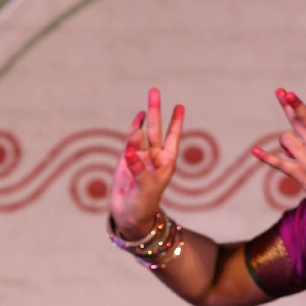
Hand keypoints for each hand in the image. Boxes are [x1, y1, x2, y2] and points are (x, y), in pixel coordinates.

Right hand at [109, 87, 183, 238]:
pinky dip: (132, 129)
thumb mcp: (145, 187)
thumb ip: (138, 168)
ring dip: (145, 117)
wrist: (129, 215)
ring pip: (142, 133)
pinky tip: (137, 117)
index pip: (173, 138)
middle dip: (157, 111)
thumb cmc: (143, 204)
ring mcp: (140, 157)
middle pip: (157, 129)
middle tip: (155, 91)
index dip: (176, 122)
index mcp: (166, 163)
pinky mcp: (126, 160)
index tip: (180, 106)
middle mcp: (154, 157)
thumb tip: (131, 151)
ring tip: (149, 99)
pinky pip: (129, 140)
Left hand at [251, 91, 305, 210]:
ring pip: (285, 139)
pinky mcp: (299, 173)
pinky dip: (265, 157)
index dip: (296, 103)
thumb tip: (287, 144)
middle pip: (296, 120)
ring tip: (294, 153)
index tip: (287, 93)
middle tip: (279, 92)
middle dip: (288, 105)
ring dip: (285, 144)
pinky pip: (277, 162)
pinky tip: (254, 151)